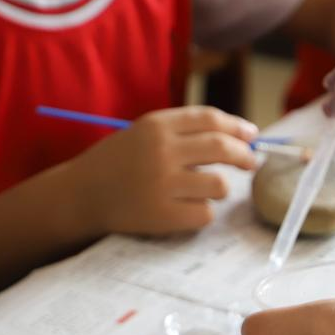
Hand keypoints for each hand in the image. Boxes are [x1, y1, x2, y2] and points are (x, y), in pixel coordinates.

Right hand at [68, 106, 258, 235]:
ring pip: (220, 185)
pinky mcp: (163, 215)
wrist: (81, 195)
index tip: (252, 136)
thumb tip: (238, 136)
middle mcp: (161, 151)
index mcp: (156, 126)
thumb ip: (182, 132)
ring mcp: (162, 184)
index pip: (210, 119)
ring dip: (221, 188)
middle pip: (221, 148)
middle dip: (244, 156)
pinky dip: (204, 213)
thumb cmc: (118, 163)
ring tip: (208, 190)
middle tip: (251, 163)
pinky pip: (205, 214)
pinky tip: (190, 210)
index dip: (237, 126)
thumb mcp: (144, 134)